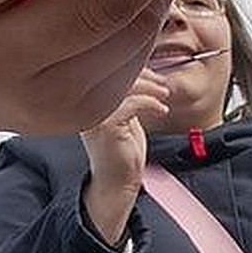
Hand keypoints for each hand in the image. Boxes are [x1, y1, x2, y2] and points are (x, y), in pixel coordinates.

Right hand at [79, 71, 168, 242]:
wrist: (116, 182)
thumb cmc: (122, 153)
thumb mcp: (125, 119)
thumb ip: (126, 99)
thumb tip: (142, 77)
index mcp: (89, 103)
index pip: (109, 74)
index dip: (134, 70)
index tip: (154, 76)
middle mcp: (87, 107)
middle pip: (115, 76)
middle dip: (144, 76)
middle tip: (162, 84)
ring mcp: (95, 116)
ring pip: (125, 87)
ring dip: (150, 88)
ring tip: (164, 95)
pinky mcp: (107, 126)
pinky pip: (132, 103)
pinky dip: (150, 103)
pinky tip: (161, 109)